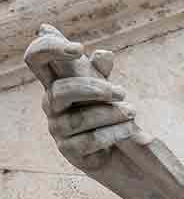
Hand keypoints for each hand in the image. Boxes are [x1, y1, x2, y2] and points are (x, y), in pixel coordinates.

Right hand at [24, 25, 135, 171]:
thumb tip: (104, 54)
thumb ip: (100, 70)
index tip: (79, 48)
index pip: (35, 58)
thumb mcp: (103, 86)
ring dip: (110, 114)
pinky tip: (130, 129)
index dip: (49, 48)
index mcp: (54, 81)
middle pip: (60, 90)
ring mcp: (57, 128)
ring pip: (79, 119)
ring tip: (131, 112)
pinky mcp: (69, 151)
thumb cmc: (104, 109)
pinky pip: (90, 140)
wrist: (116, 149)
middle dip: (92, 88)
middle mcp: (50, 104)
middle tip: (121, 92)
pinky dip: (113, 133)